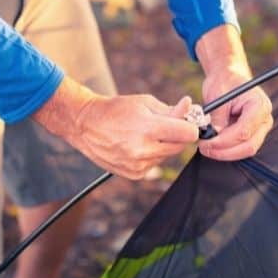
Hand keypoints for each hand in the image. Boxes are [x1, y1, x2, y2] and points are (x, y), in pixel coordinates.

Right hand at [33, 77, 198, 179]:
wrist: (85, 124)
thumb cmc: (117, 109)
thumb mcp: (145, 102)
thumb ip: (171, 109)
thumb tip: (192, 109)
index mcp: (148, 129)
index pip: (188, 134)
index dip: (191, 126)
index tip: (188, 121)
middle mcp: (143, 150)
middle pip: (180, 147)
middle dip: (178, 135)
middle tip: (167, 124)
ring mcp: (138, 165)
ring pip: (167, 156)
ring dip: (164, 145)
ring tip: (145, 133)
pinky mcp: (134, 175)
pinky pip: (155, 164)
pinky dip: (152, 155)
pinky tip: (137, 145)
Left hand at [195, 25, 272, 160]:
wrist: (228, 78)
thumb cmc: (224, 83)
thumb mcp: (218, 97)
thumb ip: (217, 118)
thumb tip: (211, 138)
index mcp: (260, 106)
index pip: (244, 132)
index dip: (223, 141)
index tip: (205, 142)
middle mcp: (264, 119)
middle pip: (248, 146)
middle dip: (224, 151)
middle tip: (204, 148)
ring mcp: (260, 129)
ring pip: (245, 150)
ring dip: (224, 152)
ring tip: (205, 147)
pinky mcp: (253, 135)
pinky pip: (241, 148)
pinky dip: (226, 150)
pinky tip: (212, 146)